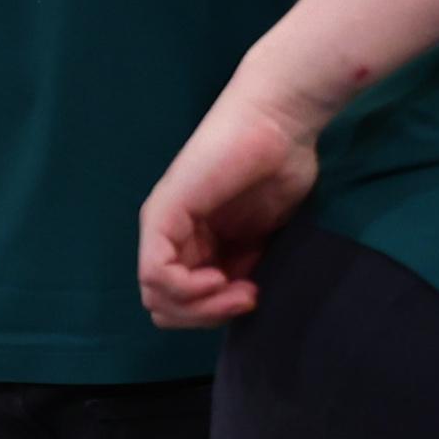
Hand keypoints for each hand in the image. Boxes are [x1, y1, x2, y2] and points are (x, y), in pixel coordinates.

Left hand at [138, 80, 324, 325]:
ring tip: (240, 291)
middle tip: (247, 299)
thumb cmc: (281, 166)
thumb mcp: (266, 234)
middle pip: (165, 306)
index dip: (214, 313)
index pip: (182, 302)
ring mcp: (162, 225)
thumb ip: (247, 265)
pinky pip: (156, 274)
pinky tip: (220, 279)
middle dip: (206, 316)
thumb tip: (241, 301)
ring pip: (156, 297)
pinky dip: (187, 289)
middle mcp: (171, 235)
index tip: (254, 295)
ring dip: (201, 308)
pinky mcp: (163, 214)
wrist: (279, 122)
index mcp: (195, 241)